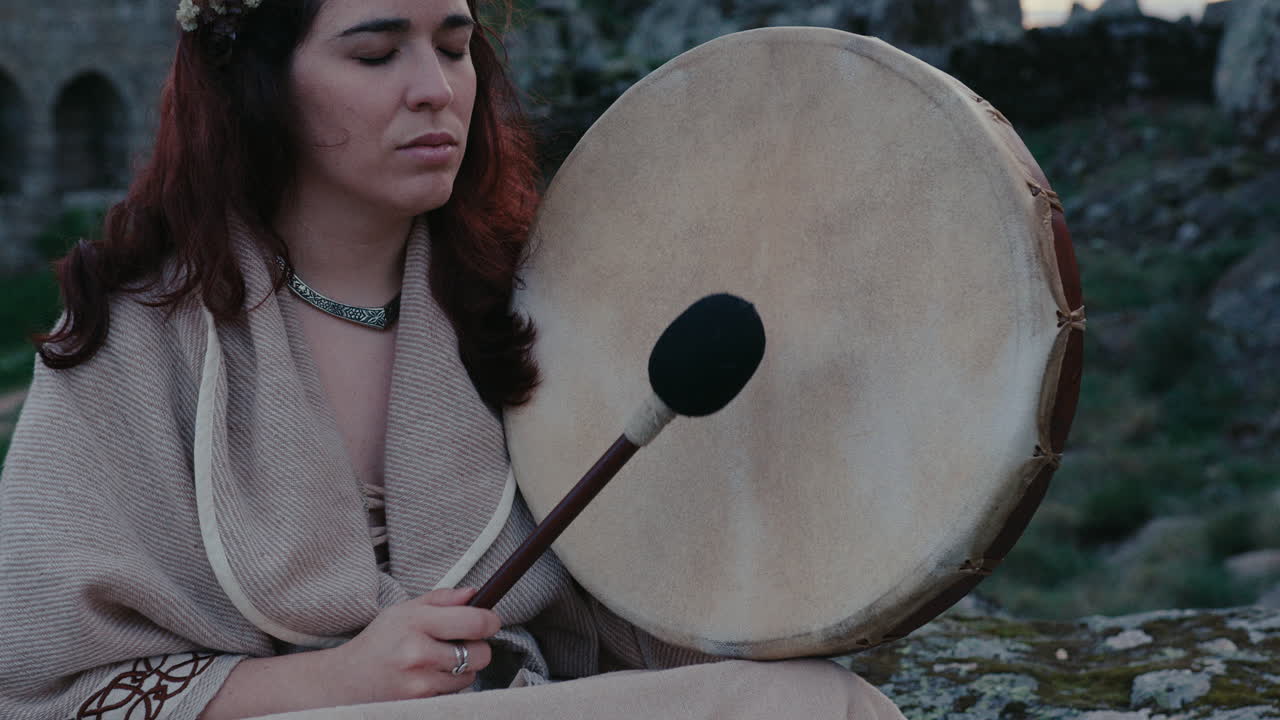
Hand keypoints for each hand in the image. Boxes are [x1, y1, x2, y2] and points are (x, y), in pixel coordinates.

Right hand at [318, 587, 499, 705]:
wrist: (345, 681)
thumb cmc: (378, 642)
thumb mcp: (403, 610)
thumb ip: (441, 599)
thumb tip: (475, 592)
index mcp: (415, 621)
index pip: (474, 622)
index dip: (490, 621)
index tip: (489, 621)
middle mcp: (418, 652)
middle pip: (481, 653)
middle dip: (478, 647)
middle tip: (460, 642)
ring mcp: (420, 681)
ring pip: (470, 674)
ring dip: (463, 668)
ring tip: (438, 660)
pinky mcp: (420, 702)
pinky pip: (454, 691)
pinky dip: (449, 684)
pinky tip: (428, 676)